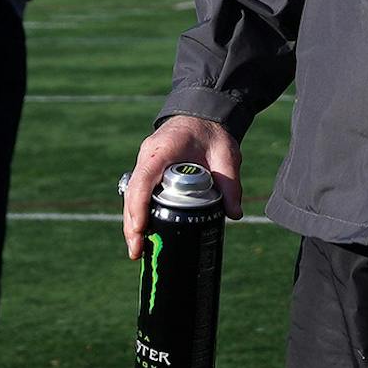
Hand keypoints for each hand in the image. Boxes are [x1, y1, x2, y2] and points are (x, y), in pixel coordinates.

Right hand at [124, 116, 242, 256]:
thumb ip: (230, 184)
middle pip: (132, 194)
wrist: (203, 116)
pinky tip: (144, 233)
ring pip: (132, 196)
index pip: (143, 180)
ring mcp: (145, 164)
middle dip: (132, 224)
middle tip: (136, 251)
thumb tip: (234, 214)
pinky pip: (139, 194)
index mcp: (162, 150)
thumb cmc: (213, 133)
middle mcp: (147, 157)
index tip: (139, 229)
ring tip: (137, 250)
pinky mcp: (149, 172)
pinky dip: (139, 213)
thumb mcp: (226, 155)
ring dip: (132, 222)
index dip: (138, 206)